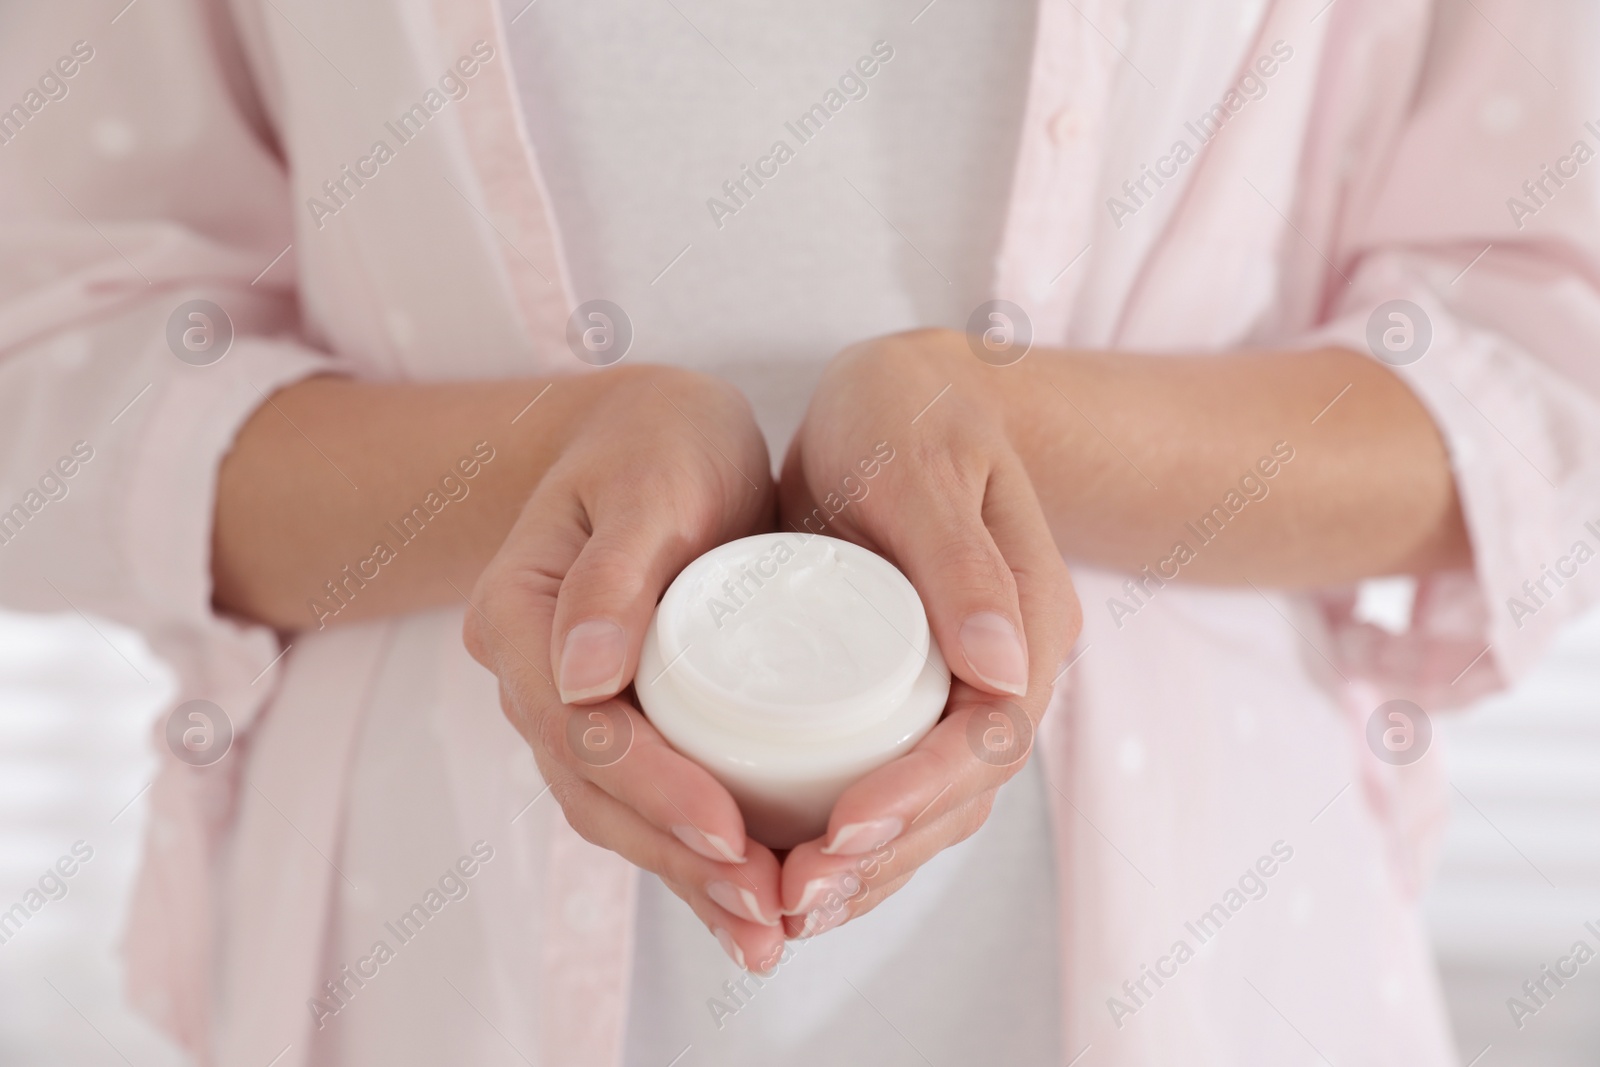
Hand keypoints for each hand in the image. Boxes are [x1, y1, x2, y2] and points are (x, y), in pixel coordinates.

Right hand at [463, 366, 788, 971]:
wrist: (653, 432)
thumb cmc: (653, 440)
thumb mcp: (644, 483)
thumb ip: (614, 571)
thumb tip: (583, 679)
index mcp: (519, 619)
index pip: (584, 731)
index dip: (658, 792)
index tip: (733, 834)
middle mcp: (536, 675)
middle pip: (597, 794)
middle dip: (680, 862)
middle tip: (763, 916)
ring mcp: (574, 702)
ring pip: (620, 811)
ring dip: (689, 877)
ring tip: (765, 932)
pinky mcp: (625, 714)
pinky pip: (650, 796)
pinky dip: (698, 849)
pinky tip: (752, 896)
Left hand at [776, 329, 1080, 936]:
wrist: (903, 393)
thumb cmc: (910, 411)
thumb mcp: (924, 466)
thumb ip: (961, 559)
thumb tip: (1001, 670)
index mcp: (1026, 621)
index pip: (987, 736)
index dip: (919, 793)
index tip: (841, 829)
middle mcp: (1006, 668)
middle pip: (964, 793)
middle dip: (884, 854)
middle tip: (794, 896)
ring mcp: (965, 685)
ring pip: (935, 806)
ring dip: (869, 867)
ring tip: (788, 905)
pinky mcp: (916, 692)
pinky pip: (899, 781)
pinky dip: (856, 836)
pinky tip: (795, 867)